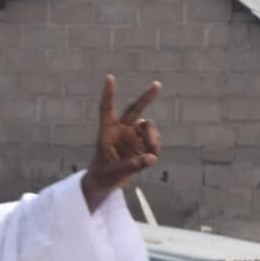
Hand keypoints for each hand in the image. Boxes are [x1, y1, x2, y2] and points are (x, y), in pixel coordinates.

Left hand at [82, 75, 162, 210]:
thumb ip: (132, 166)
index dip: (108, 94)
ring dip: (153, 137)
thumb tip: (152, 158)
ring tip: (151, 151)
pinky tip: (150, 157)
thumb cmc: (102, 175)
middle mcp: (120, 130)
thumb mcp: (114, 173)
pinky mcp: (141, 144)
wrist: (105, 183)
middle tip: (157, 85)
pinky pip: (154, 141)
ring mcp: (132, 136)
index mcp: (106, 131)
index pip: (106, 109)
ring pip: (149, 128)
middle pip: (135, 109)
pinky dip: (155, 147)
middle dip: (147, 97)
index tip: (109, 78)